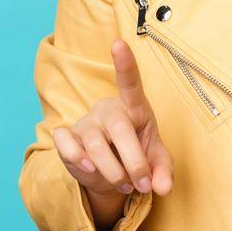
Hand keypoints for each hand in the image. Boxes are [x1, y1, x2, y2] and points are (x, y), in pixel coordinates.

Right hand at [51, 40, 173, 230]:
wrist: (110, 166)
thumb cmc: (138, 151)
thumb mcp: (157, 160)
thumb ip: (163, 171)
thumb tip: (164, 187)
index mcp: (134, 106)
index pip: (130, 82)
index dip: (125, 63)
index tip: (119, 43)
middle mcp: (108, 109)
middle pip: (119, 131)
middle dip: (134, 162)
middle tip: (142, 184)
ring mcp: (86, 121)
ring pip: (96, 148)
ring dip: (113, 173)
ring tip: (125, 185)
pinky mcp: (67, 136)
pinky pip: (69, 149)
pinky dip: (81, 163)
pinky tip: (90, 169)